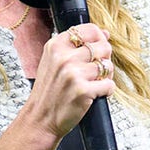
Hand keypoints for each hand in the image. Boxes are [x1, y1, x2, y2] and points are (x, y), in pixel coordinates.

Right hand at [19, 23, 114, 139]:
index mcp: (56, 46)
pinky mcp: (83, 90)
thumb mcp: (54, 61)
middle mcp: (64, 57)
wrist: (40, 119)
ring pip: (108, 66)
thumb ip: (76, 46)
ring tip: (94, 83)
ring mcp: (73, 73)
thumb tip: (105, 33)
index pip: (90, 30)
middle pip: (103, 47)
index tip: (97, 50)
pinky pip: (109, 85)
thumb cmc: (49, 91)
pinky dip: (106, 91)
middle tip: (96, 71)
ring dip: (106, 76)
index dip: (99, 40)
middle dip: (105, 59)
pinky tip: (95, 94)